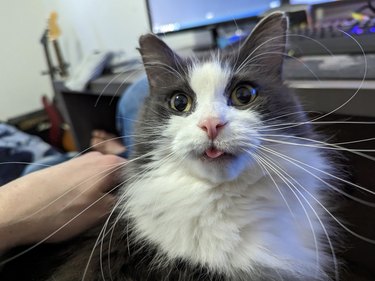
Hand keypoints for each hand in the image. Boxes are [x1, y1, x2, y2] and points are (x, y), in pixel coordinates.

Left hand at [0, 152, 125, 251]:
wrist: (18, 208)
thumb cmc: (62, 211)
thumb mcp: (100, 212)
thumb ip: (122, 201)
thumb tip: (129, 196)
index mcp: (110, 164)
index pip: (135, 174)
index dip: (135, 189)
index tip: (131, 203)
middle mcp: (97, 157)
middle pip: (118, 173)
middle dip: (118, 190)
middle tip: (112, 208)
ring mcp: (80, 160)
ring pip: (102, 176)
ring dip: (102, 190)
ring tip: (92, 207)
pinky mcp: (67, 167)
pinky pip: (87, 177)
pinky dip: (88, 189)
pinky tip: (78, 202)